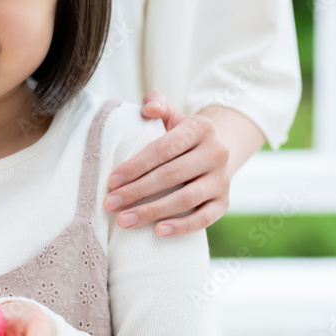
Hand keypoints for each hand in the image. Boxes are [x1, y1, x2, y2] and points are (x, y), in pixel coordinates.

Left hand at [104, 91, 229, 236]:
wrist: (212, 152)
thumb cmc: (178, 135)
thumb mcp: (169, 114)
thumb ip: (155, 103)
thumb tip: (149, 109)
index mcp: (200, 128)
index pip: (164, 148)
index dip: (136, 165)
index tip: (111, 180)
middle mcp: (216, 153)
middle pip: (172, 175)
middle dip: (137, 191)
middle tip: (110, 204)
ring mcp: (222, 180)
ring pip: (186, 199)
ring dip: (152, 212)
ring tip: (124, 221)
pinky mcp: (225, 202)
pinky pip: (204, 218)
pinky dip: (182, 227)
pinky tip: (158, 231)